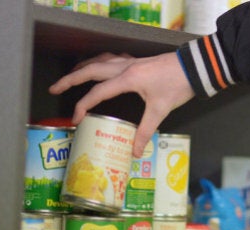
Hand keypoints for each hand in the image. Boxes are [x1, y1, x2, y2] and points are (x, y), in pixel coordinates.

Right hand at [49, 52, 194, 157]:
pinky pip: (112, 59)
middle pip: (90, 70)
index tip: (76, 119)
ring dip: (84, 68)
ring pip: (100, 61)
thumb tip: (134, 151)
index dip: (83, 106)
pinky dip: (101, 63)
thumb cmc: (178, 85)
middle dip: (70, 79)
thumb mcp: (160, 110)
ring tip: (72, 76)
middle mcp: (125, 67)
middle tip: (54, 88)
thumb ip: (145, 131)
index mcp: (127, 79)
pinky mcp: (138, 62)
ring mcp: (131, 62)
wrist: (195, 67)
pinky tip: (101, 68)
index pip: (97, 92)